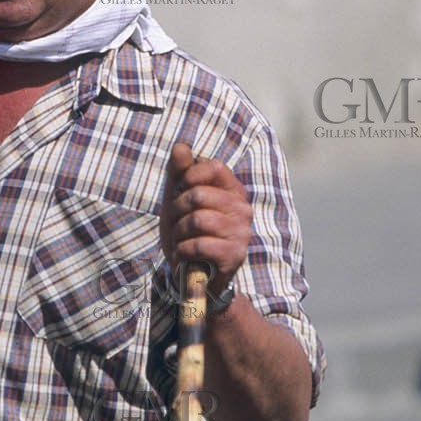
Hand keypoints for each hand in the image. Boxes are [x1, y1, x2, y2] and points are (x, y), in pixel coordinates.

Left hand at [160, 142, 251, 294]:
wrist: (192, 274)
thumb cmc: (187, 232)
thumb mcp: (178, 200)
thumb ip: (179, 173)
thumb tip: (181, 147)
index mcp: (232, 191)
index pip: (215, 166)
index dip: (191, 174)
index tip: (181, 188)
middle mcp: (243, 209)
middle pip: (199, 194)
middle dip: (177, 209)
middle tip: (178, 222)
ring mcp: (241, 233)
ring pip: (197, 219)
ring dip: (178, 232)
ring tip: (181, 240)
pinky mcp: (234, 255)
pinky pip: (199, 244)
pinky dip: (182, 250)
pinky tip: (185, 255)